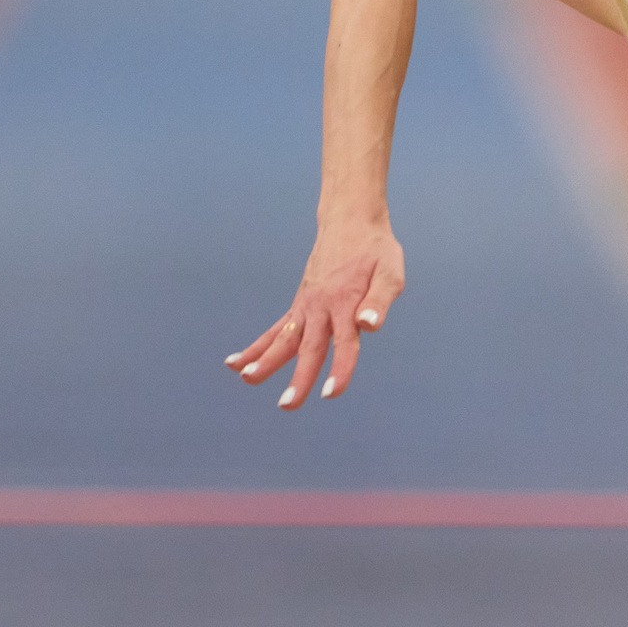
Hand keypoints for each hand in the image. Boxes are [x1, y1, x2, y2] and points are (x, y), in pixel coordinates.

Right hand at [225, 219, 404, 409]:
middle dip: (298, 378)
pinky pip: (276, 330)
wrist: (349, 221)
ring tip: (247, 379)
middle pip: (309, 348)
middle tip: (287, 405)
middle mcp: (321, 306)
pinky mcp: (298, 306)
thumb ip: (380, 300)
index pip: (345, 342)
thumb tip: (369, 326)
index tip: (330, 393)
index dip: (341, 368)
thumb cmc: (375, 250)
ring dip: (265, 361)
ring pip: (284, 340)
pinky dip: (257, 347)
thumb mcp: (390, 271)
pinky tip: (236, 364)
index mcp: (346, 301)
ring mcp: (306, 306)